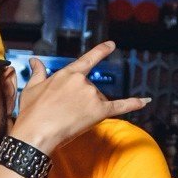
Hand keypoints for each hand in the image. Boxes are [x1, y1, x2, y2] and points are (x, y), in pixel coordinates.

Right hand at [9, 42, 148, 155]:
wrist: (36, 132)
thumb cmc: (32, 112)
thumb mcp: (31, 88)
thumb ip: (37, 72)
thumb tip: (35, 61)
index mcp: (67, 73)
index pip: (88, 59)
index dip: (102, 51)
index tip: (111, 45)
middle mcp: (83, 81)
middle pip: (90, 88)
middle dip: (81, 100)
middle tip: (63, 113)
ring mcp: (92, 95)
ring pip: (98, 100)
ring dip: (87, 110)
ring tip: (68, 120)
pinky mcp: (100, 111)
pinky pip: (120, 106)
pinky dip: (134, 103)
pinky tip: (145, 101)